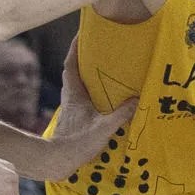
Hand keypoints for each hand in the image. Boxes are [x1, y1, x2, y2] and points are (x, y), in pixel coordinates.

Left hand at [37, 40, 138, 180]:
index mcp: (75, 93)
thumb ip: (120, 114)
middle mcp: (70, 97)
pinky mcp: (73, 117)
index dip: (75, 48)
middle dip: (82, 58)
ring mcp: (70, 107)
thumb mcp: (103, 128)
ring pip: (76, 84)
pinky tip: (101, 97)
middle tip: (97, 49)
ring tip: (102, 70)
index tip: (82, 34)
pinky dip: (89, 91)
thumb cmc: (77, 142)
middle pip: (72, 71)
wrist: (56, 160)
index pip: (71, 64)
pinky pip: (81, 97)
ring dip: (85, 74)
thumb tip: (137, 99)